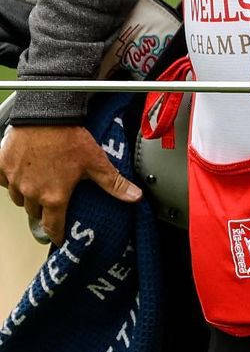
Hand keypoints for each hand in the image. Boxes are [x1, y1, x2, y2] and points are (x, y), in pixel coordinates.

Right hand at [0, 124, 141, 244]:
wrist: (46, 114)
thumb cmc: (70, 137)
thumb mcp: (96, 162)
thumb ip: (114, 183)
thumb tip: (135, 197)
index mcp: (54, 196)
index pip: (53, 226)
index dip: (57, 234)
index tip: (59, 238)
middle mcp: (31, 193)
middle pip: (35, 212)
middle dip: (44, 210)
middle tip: (52, 203)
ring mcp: (14, 180)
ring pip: (19, 198)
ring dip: (28, 195)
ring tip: (39, 185)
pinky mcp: (2, 166)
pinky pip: (4, 181)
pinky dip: (11, 179)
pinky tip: (22, 171)